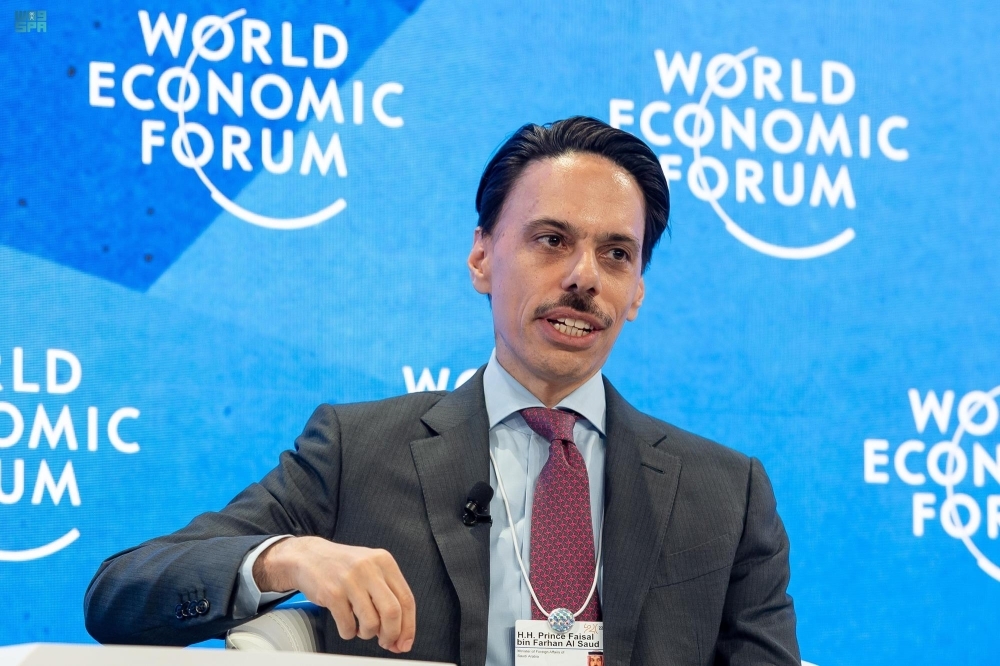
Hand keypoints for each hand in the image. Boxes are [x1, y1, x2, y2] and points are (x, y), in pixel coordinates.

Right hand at [254, 536, 415, 652]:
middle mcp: (369, 568)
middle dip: (391, 634)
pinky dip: (349, 633)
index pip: (406, 599)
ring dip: (368, 634)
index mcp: (384, 562)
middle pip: (392, 612)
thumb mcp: (371, 568)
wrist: (308, 556)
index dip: (408, 626)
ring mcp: (350, 580)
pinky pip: (347, 626)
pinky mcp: (332, 593)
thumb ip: (388, 595)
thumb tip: (401, 633)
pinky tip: (347, 625)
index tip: (404, 642)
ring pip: (371, 622)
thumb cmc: (342, 566)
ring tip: (361, 629)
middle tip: (386, 642)